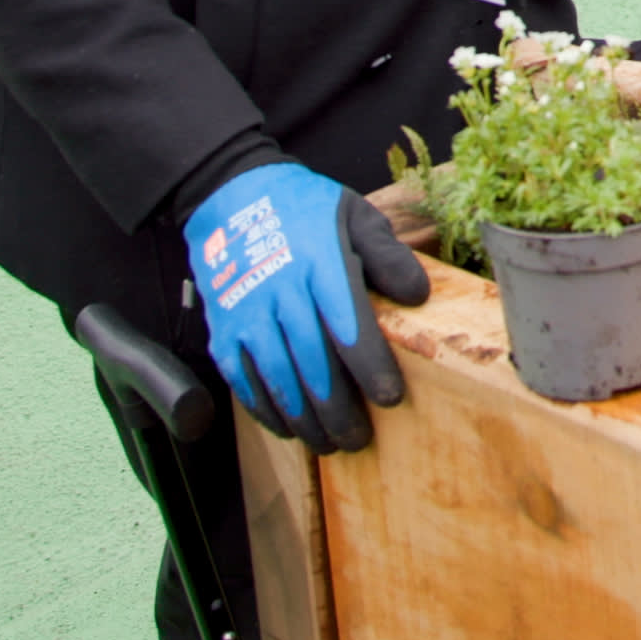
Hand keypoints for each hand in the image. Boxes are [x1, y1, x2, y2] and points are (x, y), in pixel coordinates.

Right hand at [181, 163, 429, 453]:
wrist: (232, 197)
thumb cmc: (305, 210)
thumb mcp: (355, 215)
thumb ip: (387, 256)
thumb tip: (418, 296)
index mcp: (320, 263)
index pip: (349, 326)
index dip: (371, 368)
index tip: (391, 398)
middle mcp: (280, 292)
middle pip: (312, 364)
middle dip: (338, 410)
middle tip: (360, 438)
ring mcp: (246, 314)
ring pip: (276, 380)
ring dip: (304, 419)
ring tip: (329, 442)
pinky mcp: (222, 330)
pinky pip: (243, 381)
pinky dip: (267, 411)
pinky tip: (289, 428)